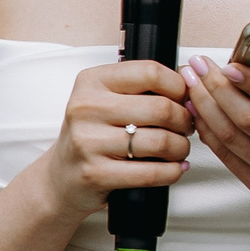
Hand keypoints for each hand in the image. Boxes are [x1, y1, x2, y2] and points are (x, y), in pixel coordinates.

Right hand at [42, 61, 191, 220]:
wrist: (60, 178)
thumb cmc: (92, 136)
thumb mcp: (107, 101)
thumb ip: (141, 89)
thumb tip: (189, 84)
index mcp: (93, 81)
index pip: (151, 72)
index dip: (178, 87)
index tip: (184, 99)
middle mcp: (86, 107)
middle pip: (161, 108)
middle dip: (185, 120)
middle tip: (186, 128)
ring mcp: (88, 141)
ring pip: (161, 141)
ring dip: (181, 147)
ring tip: (179, 149)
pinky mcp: (95, 173)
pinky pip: (151, 172)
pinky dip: (172, 171)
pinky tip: (174, 168)